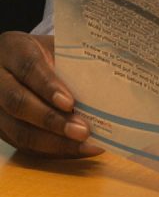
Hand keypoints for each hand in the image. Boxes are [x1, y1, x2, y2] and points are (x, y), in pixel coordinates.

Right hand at [0, 32, 103, 157]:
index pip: (29, 68)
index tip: (71, 103)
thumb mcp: (53, 45)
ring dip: (54, 142)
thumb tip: (109, 79)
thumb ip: (72, 59)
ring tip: (85, 145)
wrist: (12, 61)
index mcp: (12, 51)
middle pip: (18, 103)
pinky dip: (52, 151)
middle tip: (83, 130)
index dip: (48, 86)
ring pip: (18, 130)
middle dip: (52, 120)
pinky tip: (77, 150)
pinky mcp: (1, 129)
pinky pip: (23, 145)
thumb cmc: (41, 52)